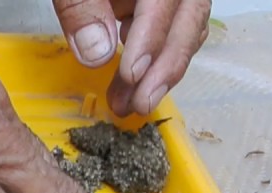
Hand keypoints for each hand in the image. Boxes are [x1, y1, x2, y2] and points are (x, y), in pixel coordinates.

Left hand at [53, 0, 212, 115]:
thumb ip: (82, 7)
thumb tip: (98, 55)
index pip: (165, 1)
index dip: (151, 39)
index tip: (132, 74)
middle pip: (189, 17)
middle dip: (165, 66)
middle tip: (138, 104)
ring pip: (187, 27)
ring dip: (163, 70)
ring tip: (132, 104)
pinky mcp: (166, 1)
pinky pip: (175, 28)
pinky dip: (160, 58)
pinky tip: (134, 83)